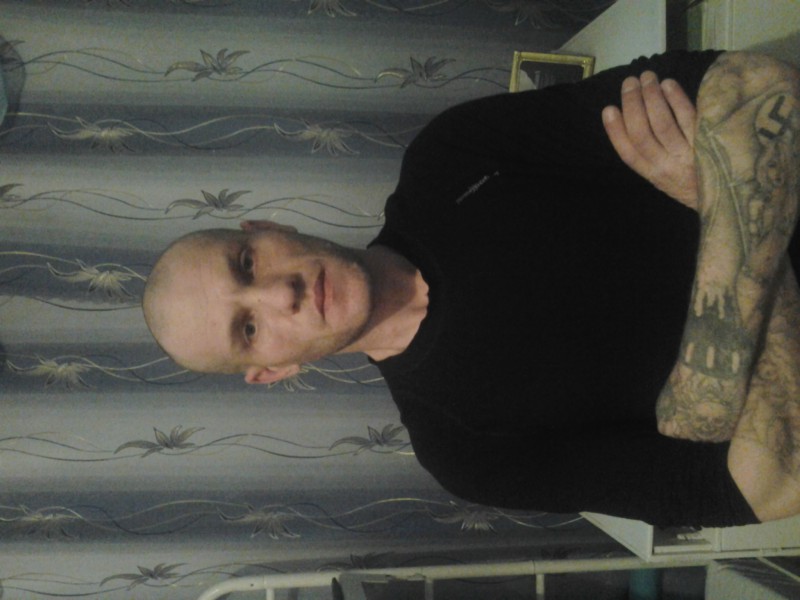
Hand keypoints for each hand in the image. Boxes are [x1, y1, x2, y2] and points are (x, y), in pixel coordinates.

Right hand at [602, 71, 698, 209]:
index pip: (628, 153)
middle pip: (642, 134)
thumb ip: (650, 155)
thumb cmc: (692, 182)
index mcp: (653, 175)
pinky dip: (676, 99)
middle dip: (632, 104)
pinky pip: (688, 117)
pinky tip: (668, 84)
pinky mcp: (708, 142)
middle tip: (630, 82)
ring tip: (647, 77)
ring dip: (651, 96)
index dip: (615, 130)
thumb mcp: (665, 176)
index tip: (609, 108)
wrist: (729, 196)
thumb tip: (633, 118)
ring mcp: (688, 154)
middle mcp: (667, 166)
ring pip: (663, 123)